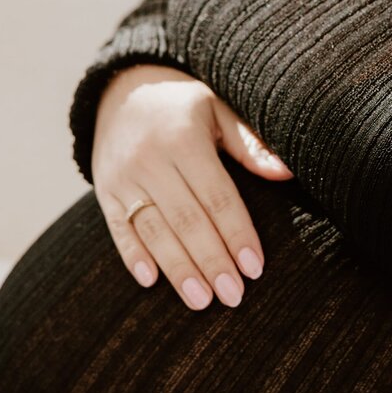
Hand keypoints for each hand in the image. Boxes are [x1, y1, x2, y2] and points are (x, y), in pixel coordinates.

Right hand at [91, 63, 293, 310]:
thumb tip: (286, 173)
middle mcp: (150, 159)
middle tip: (233, 296)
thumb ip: (250, 143)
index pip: (216, 196)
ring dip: (178, 269)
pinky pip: (118, 229)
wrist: (122, 91)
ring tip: (201, 301)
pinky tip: (151, 282)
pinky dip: (133, 257)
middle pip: (186, 220)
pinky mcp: (105, 192)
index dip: (236, 233)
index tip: (254, 267)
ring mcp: (123, 177)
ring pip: (153, 231)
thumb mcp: (218, 110)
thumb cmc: (184, 107)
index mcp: (184, 138)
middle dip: (212, 261)